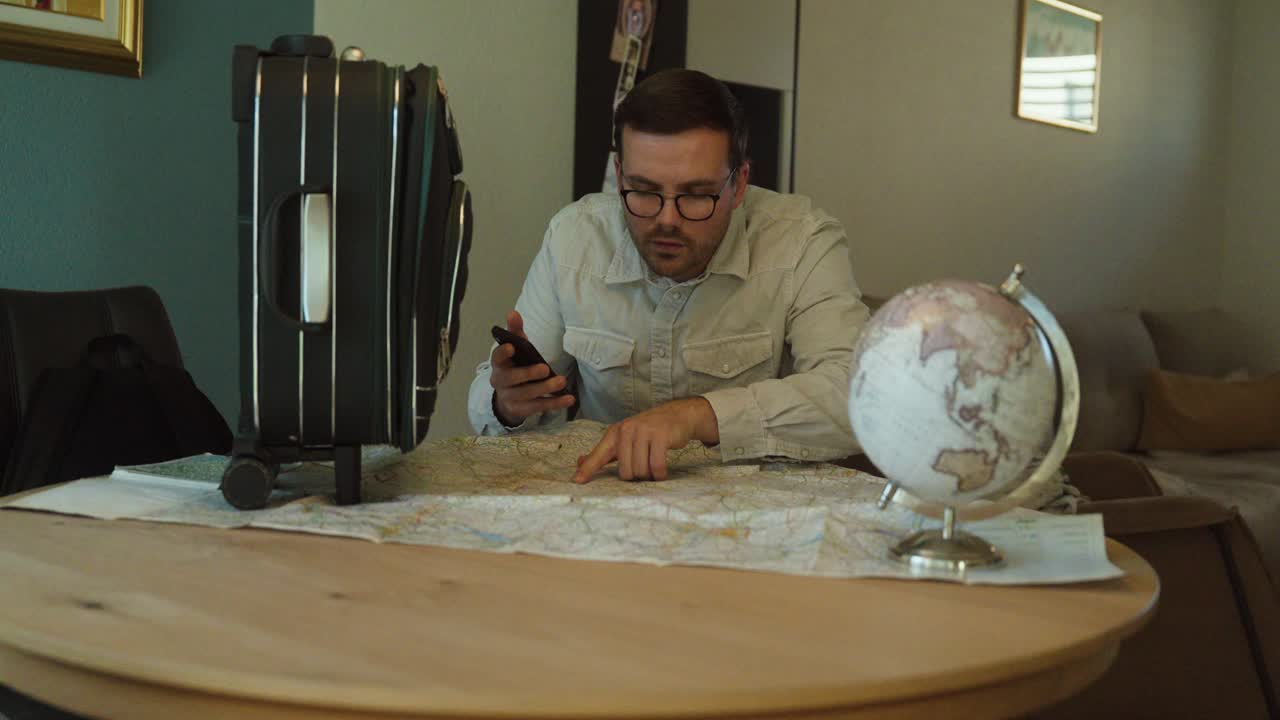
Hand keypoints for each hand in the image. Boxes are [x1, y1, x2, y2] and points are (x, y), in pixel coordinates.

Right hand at [490, 310, 574, 425]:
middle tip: (545, 368)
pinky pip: (538, 407)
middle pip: (512, 379)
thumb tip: (513, 313)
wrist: (508, 397)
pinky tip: (569, 399)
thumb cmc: (515, 367)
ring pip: (527, 395)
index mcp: (499, 364)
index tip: (511, 347)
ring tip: (562, 381)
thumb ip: (516, 332)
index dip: (503, 353)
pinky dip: (554, 403)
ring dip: (545, 388)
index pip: (497, 357)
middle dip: (528, 374)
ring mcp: (510, 398)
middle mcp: (500, 382)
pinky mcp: (521, 411)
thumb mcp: (516, 349)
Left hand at [573, 397, 718, 482]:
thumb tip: (579, 463)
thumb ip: (603, 453)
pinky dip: (660, 474)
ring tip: (654, 465)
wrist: (677, 415)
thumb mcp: (624, 438)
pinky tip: (661, 471)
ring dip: (649, 475)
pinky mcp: (661, 436)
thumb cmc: (648, 431)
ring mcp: (644, 432)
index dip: (588, 469)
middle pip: (625, 472)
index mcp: (615, 433)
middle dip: (636, 475)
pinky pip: (656, 466)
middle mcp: (626, 430)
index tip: (577, 481)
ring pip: (641, 470)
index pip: (599, 455)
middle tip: (644, 466)